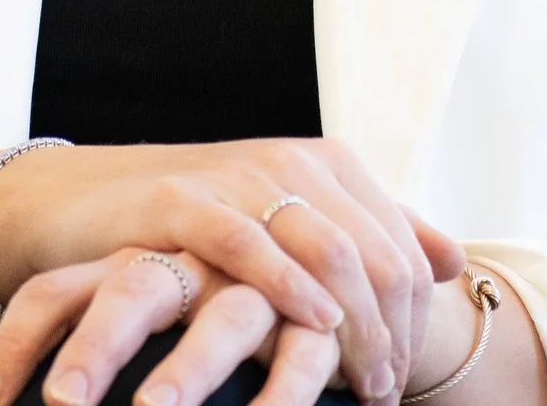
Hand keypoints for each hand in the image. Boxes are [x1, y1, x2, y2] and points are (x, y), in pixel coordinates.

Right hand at [0, 138, 466, 405]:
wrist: (91, 202)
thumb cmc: (201, 226)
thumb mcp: (295, 224)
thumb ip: (373, 233)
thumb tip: (455, 260)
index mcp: (330, 165)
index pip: (401, 248)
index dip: (413, 322)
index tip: (401, 380)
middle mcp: (294, 162)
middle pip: (376, 256)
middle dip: (390, 336)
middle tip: (382, 396)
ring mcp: (241, 176)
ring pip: (328, 252)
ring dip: (353, 331)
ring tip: (357, 390)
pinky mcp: (185, 199)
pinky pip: (250, 243)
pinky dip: (288, 286)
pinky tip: (311, 326)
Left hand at [0, 248, 341, 405]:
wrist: (294, 244)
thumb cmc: (190, 297)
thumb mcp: (120, 308)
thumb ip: (54, 338)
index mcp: (123, 264)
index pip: (53, 293)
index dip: (14, 346)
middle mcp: (183, 266)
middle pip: (131, 289)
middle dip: (97, 346)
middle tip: (62, 402)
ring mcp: (250, 285)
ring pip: (222, 315)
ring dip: (191, 365)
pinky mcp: (310, 316)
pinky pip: (302, 349)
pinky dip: (286, 388)